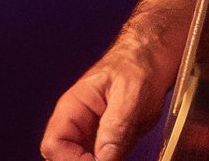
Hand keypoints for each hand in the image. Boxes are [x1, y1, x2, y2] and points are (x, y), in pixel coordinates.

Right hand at [40, 38, 171, 160]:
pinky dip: (114, 160)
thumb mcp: (129, 94)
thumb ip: (116, 127)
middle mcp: (78, 124)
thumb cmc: (136, 64)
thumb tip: (104, 159)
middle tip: (114, 159)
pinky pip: (105, 160)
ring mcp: (93, 135)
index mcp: (73, 107)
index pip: (54, 144)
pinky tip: (125, 154)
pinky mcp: (110, 143)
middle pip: (66, 158)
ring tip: (122, 150)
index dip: (72, 160)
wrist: (154, 58)